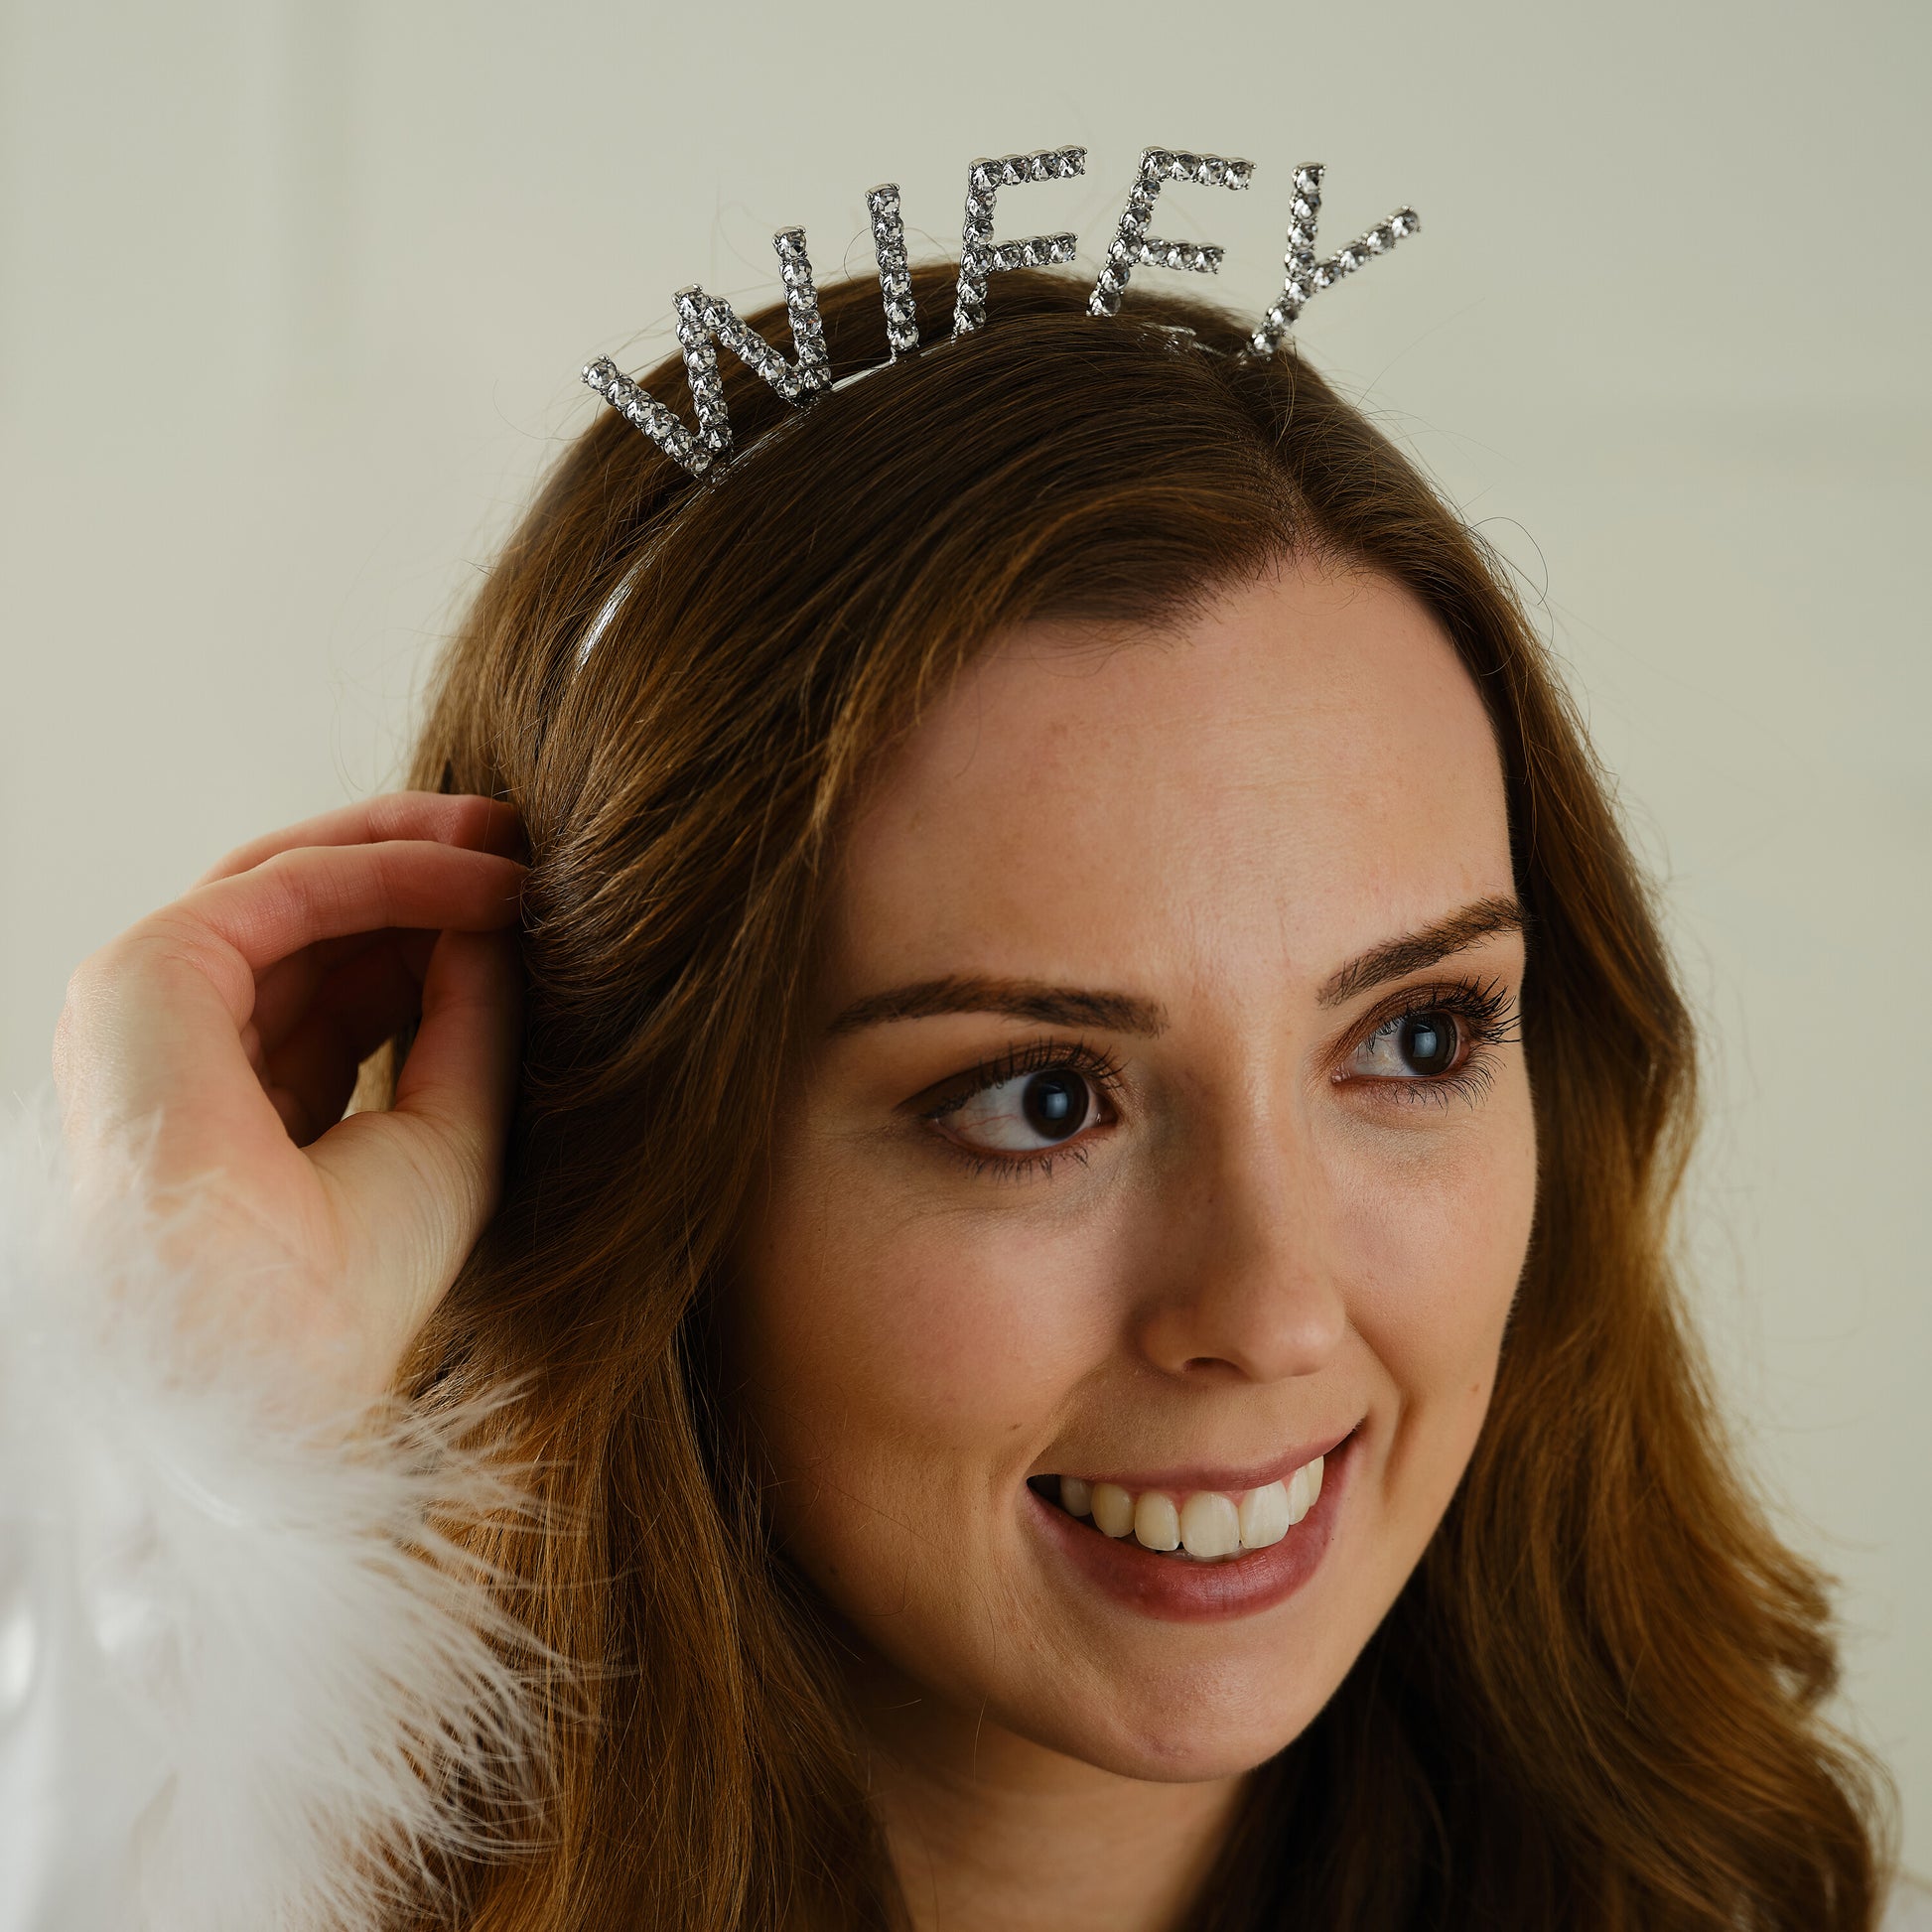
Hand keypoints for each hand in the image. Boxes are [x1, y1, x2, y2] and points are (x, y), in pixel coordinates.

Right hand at [53, 793, 528, 1407]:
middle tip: (527, 842)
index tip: (528, 899)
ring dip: (413, 852)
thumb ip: (468, 1017)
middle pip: (308, 919)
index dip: (431, 928)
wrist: (269, 1358)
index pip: (335, 980)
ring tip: (519, 843)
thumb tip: (502, 915)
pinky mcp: (148, 975)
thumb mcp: (448, 1129)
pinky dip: (392, 869)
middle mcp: (185, 1052)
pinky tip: (486, 876)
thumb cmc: (348, 1290)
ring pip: (290, 883)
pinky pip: (285, 887)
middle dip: (421, 869)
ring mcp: (154, 1011)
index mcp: (239, 1105)